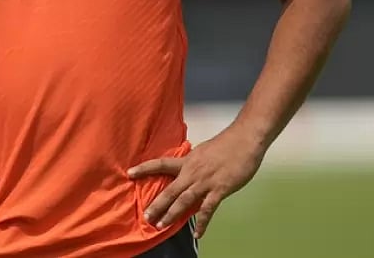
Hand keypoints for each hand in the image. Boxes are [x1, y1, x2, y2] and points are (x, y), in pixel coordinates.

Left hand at [127, 126, 266, 238]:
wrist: (244, 140)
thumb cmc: (227, 144)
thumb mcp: (203, 151)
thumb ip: (194, 162)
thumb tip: (186, 168)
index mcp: (187, 161)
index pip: (160, 164)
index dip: (144, 168)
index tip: (129, 173)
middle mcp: (192, 172)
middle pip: (170, 190)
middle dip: (156, 204)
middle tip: (146, 216)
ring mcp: (205, 182)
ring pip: (184, 200)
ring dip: (172, 214)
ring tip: (161, 225)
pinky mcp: (219, 190)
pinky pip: (208, 209)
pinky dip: (202, 223)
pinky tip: (197, 233)